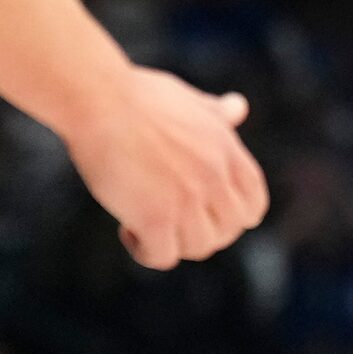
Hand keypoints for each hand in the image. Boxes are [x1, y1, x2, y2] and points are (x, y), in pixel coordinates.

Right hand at [69, 68, 267, 268]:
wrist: (99, 99)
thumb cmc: (136, 96)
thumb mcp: (188, 101)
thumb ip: (216, 112)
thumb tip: (238, 107)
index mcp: (226, 150)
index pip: (253, 204)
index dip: (232, 217)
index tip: (204, 212)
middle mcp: (214, 176)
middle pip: (228, 231)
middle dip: (201, 231)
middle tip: (171, 219)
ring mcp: (187, 198)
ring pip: (199, 247)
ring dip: (173, 242)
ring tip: (146, 223)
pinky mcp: (156, 216)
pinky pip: (163, 257)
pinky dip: (145, 251)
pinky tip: (128, 229)